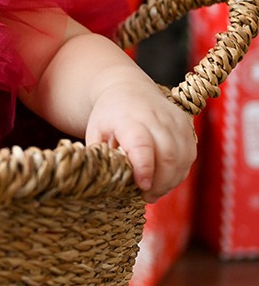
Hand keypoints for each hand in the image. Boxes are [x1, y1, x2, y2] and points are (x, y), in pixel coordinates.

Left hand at [85, 77, 196, 201]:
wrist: (128, 89)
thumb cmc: (109, 116)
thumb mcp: (95, 133)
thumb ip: (102, 158)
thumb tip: (108, 185)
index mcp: (128, 119)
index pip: (142, 145)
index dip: (145, 169)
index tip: (142, 187)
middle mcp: (155, 117)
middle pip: (168, 157)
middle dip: (160, 184)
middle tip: (146, 196)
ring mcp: (174, 120)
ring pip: (182, 159)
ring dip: (170, 181)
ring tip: (155, 190)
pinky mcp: (187, 125)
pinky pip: (189, 156)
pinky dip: (179, 172)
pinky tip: (165, 178)